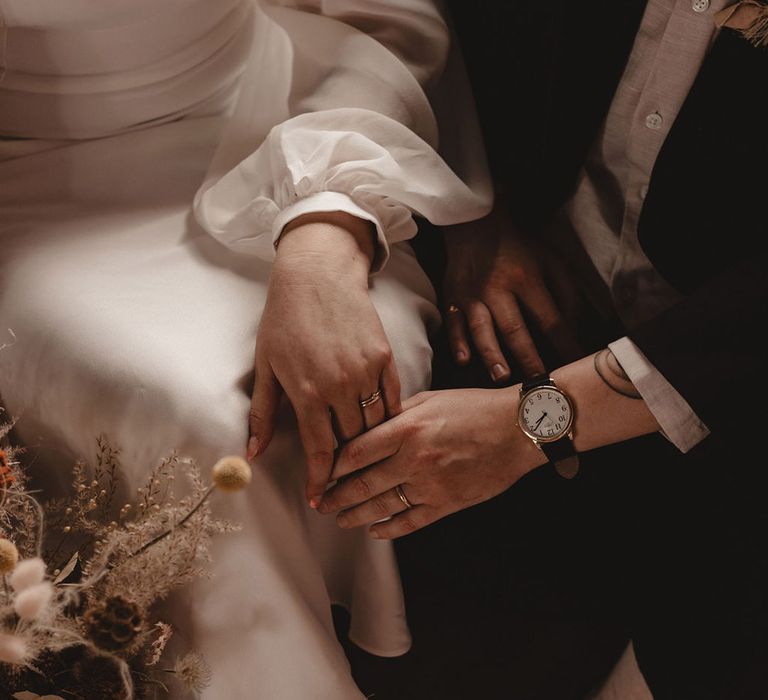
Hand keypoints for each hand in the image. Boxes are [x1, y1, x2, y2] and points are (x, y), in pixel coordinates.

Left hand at [248, 212, 400, 507]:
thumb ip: (263, 413)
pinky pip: (392, 401)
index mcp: (307, 392)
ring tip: (362, 459)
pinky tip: (380, 429)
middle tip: (340, 480)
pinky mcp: (385, 358)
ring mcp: (366, 372)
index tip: (319, 498)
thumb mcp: (267, 365)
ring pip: (375, 426)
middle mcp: (340, 386)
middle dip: (345, 466)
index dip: (320, 479)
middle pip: (351, 443)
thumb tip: (253, 453)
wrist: (318, 274)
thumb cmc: (285, 318)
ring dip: (368, 445)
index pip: (319, 451)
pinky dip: (387, 419)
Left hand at [317, 387, 545, 538]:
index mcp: (407, 427)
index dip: (331, 465)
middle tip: (320, 502)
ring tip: (339, 518)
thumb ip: (397, 412)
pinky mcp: (447, 503)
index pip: (355, 451)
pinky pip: (410, 522)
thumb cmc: (475, 408)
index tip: (319, 472)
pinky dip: (389, 529)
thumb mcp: (431, 398)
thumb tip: (367, 424)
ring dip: (355, 515)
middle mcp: (414, 458)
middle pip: (362, 483)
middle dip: (335, 496)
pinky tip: (375, 531)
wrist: (518, 429)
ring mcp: (431, 484)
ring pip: (381, 506)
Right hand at [443, 204, 582, 380]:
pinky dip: (457, 342)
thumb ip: (567, 293)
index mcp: (526, 279)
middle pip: (515, 330)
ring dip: (492, 355)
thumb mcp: (550, 261)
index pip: (550, 319)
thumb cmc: (518, 247)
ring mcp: (472, 296)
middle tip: (539, 383)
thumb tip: (577, 329)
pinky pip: (453, 324)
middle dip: (529, 359)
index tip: (575, 364)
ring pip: (481, 330)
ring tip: (502, 377)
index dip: (565, 344)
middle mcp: (498, 289)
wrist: (475, 224)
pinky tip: (464, 360)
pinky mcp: (452, 298)